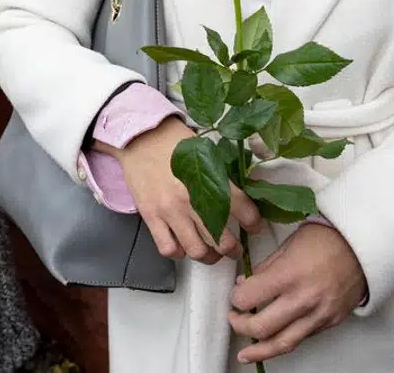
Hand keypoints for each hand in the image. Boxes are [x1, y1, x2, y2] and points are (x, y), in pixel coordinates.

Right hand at [102, 118, 263, 265]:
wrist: (139, 137)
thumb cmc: (173, 142)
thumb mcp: (205, 151)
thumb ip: (221, 175)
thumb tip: (241, 195)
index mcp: (209, 178)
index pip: (242, 209)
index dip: (253, 223)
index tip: (254, 226)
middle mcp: (191, 198)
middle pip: (221, 239)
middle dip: (233, 249)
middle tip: (235, 249)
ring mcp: (169, 210)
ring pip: (196, 250)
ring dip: (209, 256)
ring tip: (211, 253)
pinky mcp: (150, 216)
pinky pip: (168, 248)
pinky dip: (179, 253)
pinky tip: (183, 246)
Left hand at [228, 223, 366, 364]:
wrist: (364, 247)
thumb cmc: (327, 239)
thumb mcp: (288, 245)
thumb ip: (265, 268)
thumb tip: (246, 284)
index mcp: (288, 275)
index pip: (248, 298)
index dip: (236, 298)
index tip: (236, 295)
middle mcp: (303, 299)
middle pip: (260, 328)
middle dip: (240, 325)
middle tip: (235, 317)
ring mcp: (318, 314)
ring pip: (282, 344)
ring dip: (259, 350)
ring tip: (246, 353)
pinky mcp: (330, 322)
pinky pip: (302, 338)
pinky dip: (285, 341)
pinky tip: (274, 340)